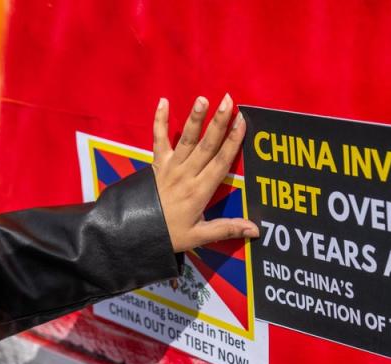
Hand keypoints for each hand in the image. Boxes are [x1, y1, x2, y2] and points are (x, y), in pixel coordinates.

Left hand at [152, 94, 259, 251]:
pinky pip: (158, 140)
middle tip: (228, 101)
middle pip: (206, 145)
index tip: (242, 123)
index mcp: (199, 192)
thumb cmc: (169, 235)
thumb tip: (255, 229)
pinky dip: (159, 121)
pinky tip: (163, 102)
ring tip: (202, 99)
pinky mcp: (157, 164)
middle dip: (218, 123)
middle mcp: (186, 175)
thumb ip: (226, 229)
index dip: (232, 142)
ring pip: (185, 139)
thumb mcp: (199, 236)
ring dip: (194, 118)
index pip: (220, 162)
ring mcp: (170, 168)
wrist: (135, 233)